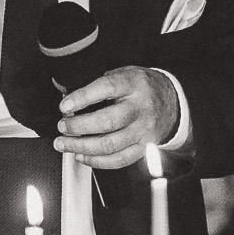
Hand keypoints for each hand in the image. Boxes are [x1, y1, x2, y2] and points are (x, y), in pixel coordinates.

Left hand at [55, 68, 178, 168]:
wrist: (171, 102)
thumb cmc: (142, 88)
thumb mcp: (125, 73)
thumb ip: (100, 82)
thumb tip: (68, 94)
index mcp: (134, 84)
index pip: (107, 88)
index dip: (83, 97)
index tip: (65, 105)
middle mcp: (140, 108)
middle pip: (107, 121)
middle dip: (78, 127)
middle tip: (62, 126)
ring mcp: (143, 130)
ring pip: (110, 145)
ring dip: (81, 147)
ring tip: (64, 143)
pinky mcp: (143, 147)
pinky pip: (118, 160)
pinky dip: (96, 161)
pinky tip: (82, 156)